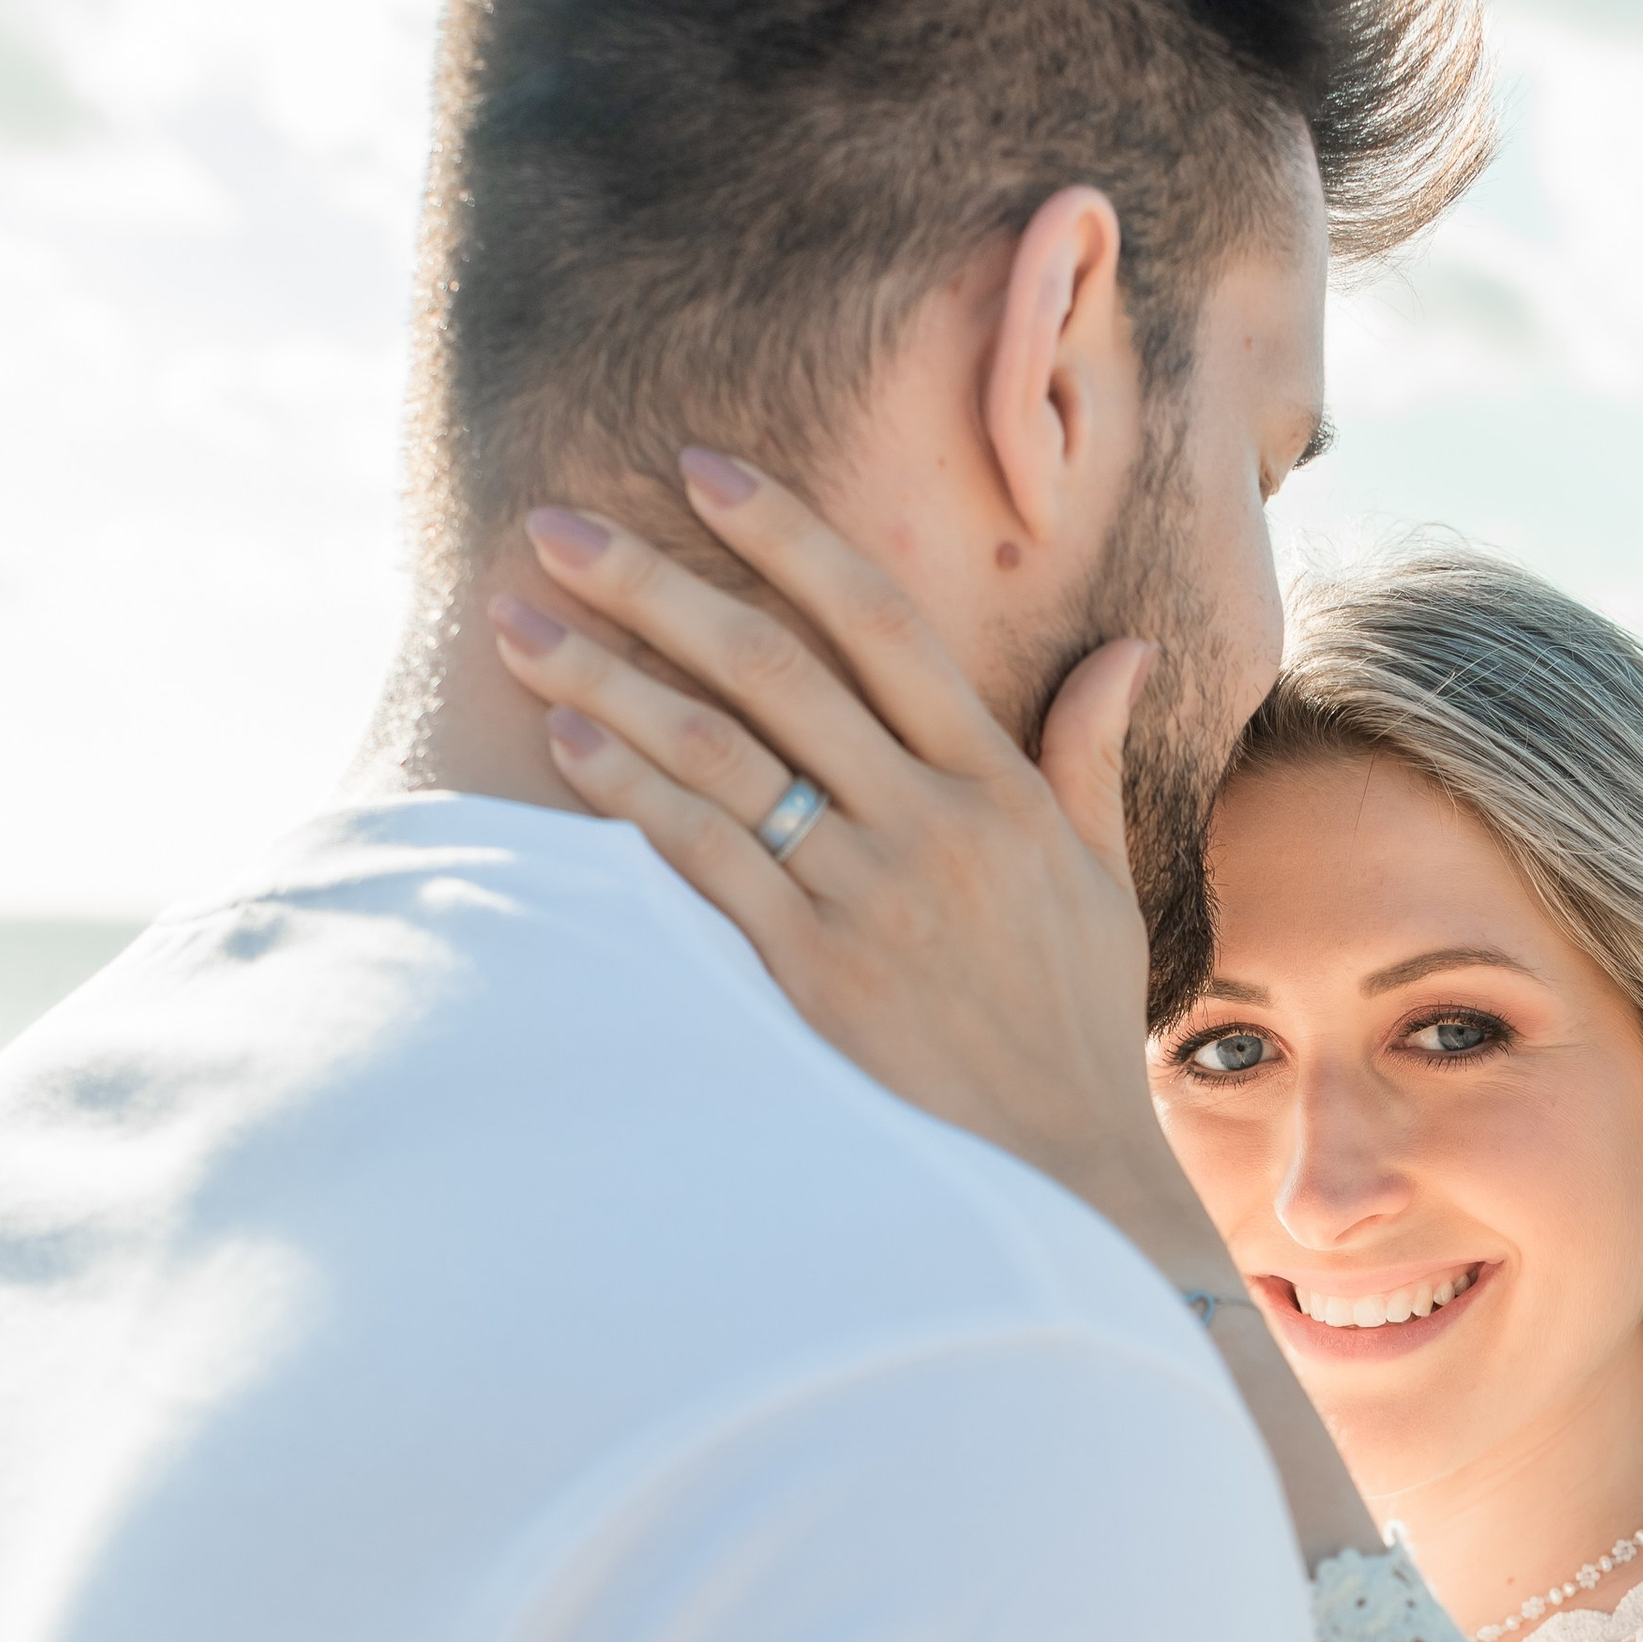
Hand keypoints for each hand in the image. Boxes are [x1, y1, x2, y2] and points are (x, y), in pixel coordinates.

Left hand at [488, 458, 1209, 1267]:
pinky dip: (632, 799)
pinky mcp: (813, 977)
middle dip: (654, 586)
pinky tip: (566, 747)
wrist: (1064, 1171)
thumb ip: (1086, 760)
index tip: (700, 470)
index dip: (787, 536)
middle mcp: (930, 826)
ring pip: (721, 758)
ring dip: (608, 681)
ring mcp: (868, 901)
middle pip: (775, 670)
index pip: (882, 624)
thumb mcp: (1104, 884)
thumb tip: (1122, 651)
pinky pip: (707, 863)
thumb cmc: (1075, 1028)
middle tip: (556, 526)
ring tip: (520, 627)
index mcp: (998, 786)